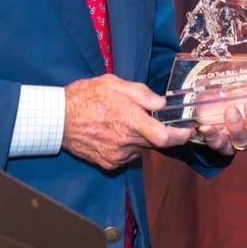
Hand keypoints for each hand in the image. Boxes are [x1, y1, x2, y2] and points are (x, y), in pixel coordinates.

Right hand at [62, 74, 193, 169]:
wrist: (57, 118)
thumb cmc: (86, 96)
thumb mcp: (114, 84)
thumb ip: (142, 94)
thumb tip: (162, 104)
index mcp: (130, 121)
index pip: (165, 137)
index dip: (181, 136)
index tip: (188, 130)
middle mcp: (125, 142)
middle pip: (155, 142)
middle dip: (158, 131)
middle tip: (147, 117)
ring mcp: (116, 156)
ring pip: (141, 148)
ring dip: (141, 138)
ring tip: (124, 122)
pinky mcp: (108, 164)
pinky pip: (127, 156)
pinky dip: (128, 145)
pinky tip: (114, 132)